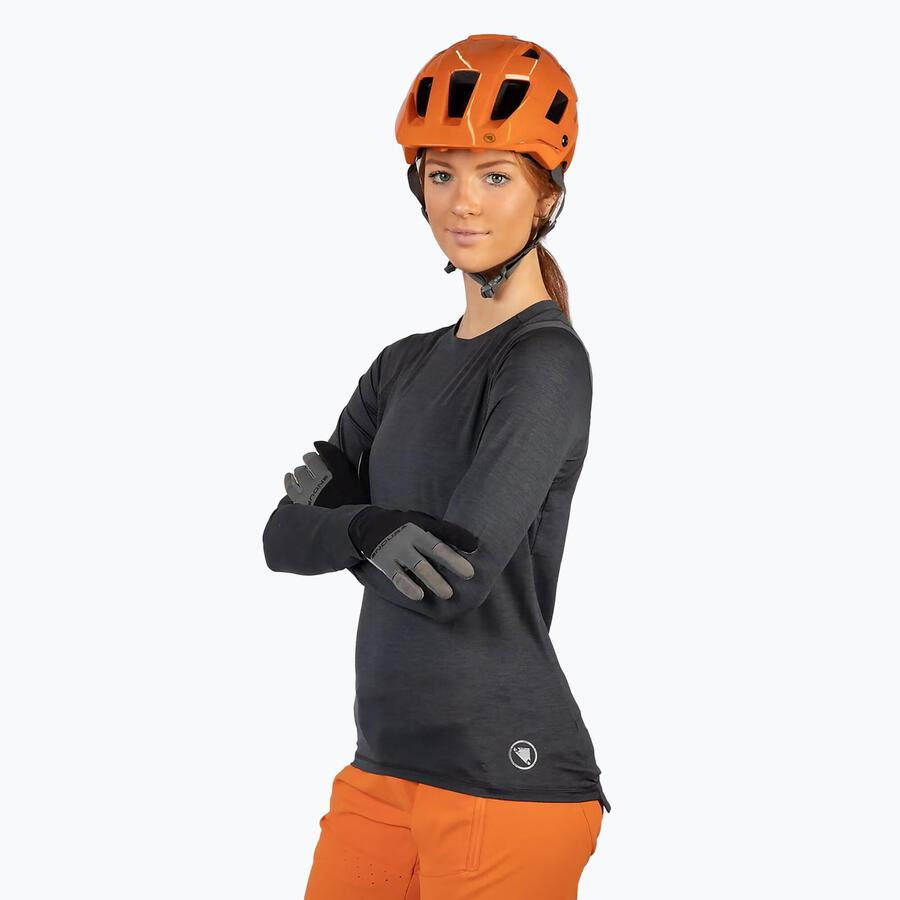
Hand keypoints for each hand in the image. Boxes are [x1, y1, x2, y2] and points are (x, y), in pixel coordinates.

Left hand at [284, 441, 368, 507]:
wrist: (347, 534)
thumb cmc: (358, 509)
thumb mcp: (363, 488)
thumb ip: (362, 469)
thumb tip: (366, 450)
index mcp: (341, 475)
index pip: (328, 452)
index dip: (320, 446)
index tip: (317, 444)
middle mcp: (324, 480)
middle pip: (311, 461)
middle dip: (310, 459)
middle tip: (309, 460)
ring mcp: (311, 492)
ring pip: (299, 473)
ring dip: (300, 471)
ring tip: (301, 472)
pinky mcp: (301, 504)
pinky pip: (290, 487)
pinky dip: (290, 480)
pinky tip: (290, 478)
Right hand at [348, 506, 477, 601]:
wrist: (367, 526)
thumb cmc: (404, 527)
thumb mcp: (422, 522)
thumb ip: (444, 533)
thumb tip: (474, 546)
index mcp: (421, 526)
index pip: (443, 533)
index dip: (459, 539)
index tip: (476, 549)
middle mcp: (410, 536)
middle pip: (433, 549)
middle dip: (451, 562)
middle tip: (469, 574)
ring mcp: (396, 550)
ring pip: (418, 565)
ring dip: (433, 579)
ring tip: (447, 593)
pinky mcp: (384, 563)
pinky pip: (397, 577)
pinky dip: (408, 587)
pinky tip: (419, 596)